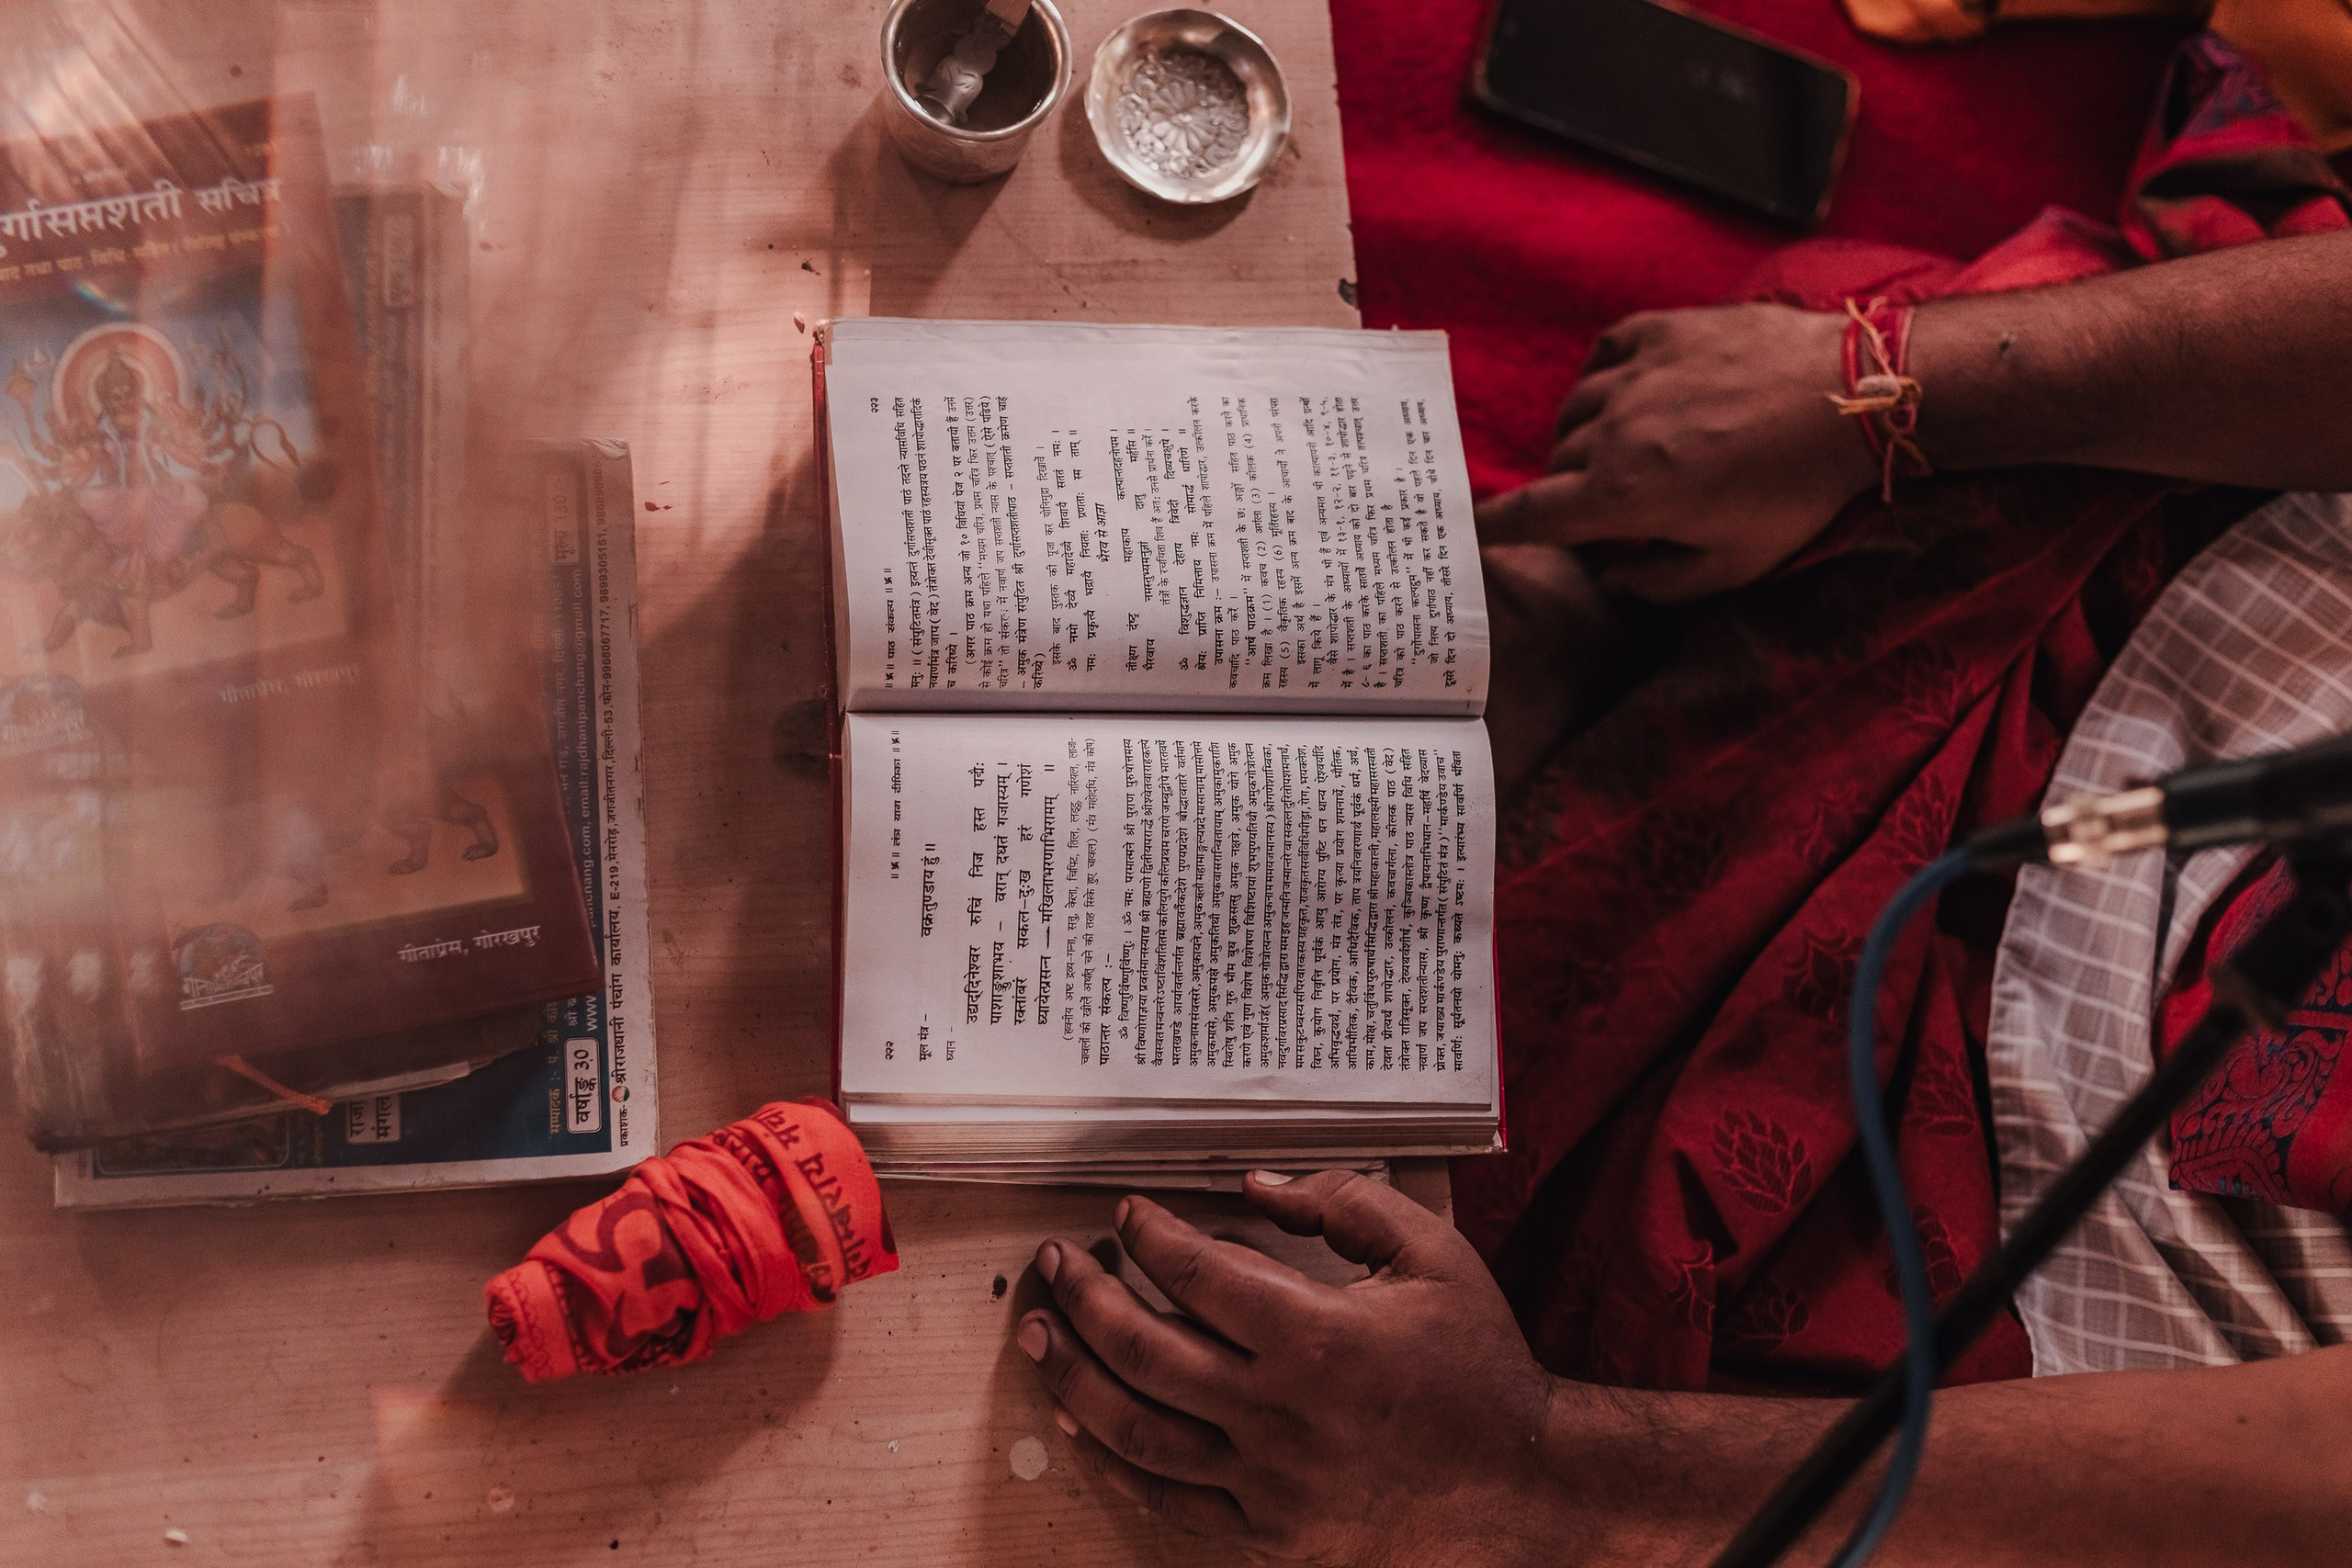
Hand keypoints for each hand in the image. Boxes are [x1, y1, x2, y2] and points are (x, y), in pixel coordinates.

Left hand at [1015, 1171, 1571, 1566]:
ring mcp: (1266, 1481)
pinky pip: (1167, 1499)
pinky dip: (1111, 1461)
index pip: (1195, 1273)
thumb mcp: (1433, 1255)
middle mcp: (1277, 1412)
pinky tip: (1078, 1424)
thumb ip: (1343, 1204)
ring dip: (1072, 1375)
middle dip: (1084, 1297)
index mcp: (1315, 1336)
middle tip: (1055, 1262)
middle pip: (1142, 1348)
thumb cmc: (1479, 1365)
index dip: (1148, 1235)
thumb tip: (1255, 1188)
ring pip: (1136, 1429)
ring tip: (1035, 1334)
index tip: (1126, 1215)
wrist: (1523, 1486)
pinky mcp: (1268, 1534)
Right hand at [1474, 303, 1878, 602]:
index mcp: (1622, 495)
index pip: (1531, 515)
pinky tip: (1623, 392)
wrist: (1855, 395)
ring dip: (1584, 436)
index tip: (1469, 533)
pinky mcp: (1664, 329)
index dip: (1493, 528)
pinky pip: (1605, 353)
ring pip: (1576, 409)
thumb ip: (1660, 582)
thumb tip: (1612, 572)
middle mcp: (1614, 430)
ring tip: (1618, 451)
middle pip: (1557, 463)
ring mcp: (1636, 373)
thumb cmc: (1797, 490)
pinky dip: (1602, 378)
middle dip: (1568, 489)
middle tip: (1606, 506)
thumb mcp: (1734, 565)